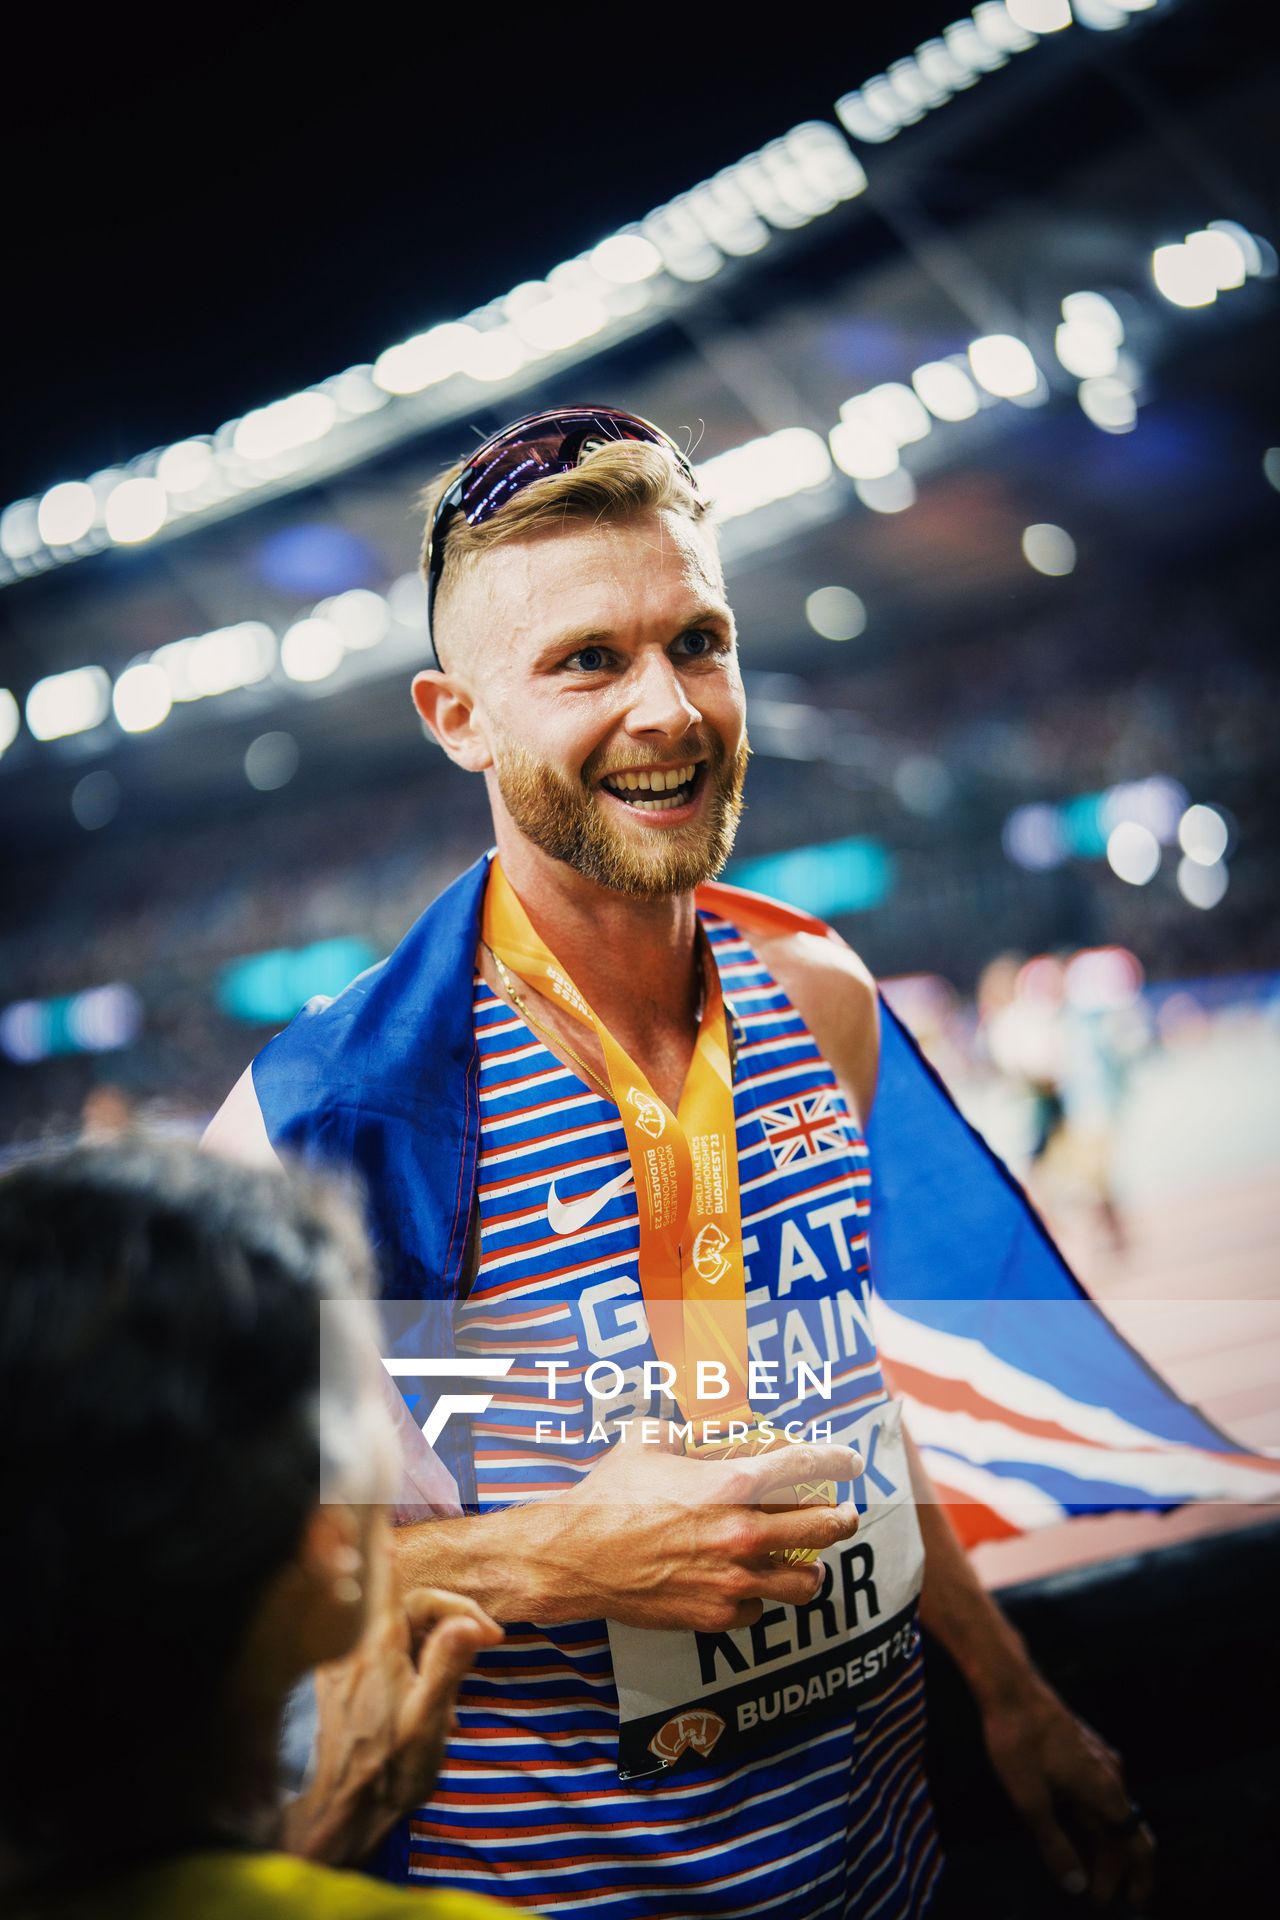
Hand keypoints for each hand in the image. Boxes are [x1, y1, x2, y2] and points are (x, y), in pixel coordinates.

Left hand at [283, 1541, 502, 1864]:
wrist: (339, 1813)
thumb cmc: (388, 1771)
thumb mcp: (427, 1722)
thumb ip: (446, 1667)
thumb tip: (467, 1622)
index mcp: (379, 1647)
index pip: (389, 1581)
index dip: (397, 1556)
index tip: (400, 1538)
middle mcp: (355, 1647)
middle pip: (406, 1607)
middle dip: (449, 1618)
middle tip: (488, 1643)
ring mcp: (342, 1667)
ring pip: (395, 1633)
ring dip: (431, 1647)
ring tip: (452, 1697)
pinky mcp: (336, 1688)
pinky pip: (379, 1656)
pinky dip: (408, 1664)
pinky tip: (422, 1706)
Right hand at [516, 1428, 863, 1631]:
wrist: (574, 1557)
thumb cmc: (607, 1497)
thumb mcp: (645, 1443)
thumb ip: (680, 1433)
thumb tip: (690, 1430)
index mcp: (730, 1484)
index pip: (804, 1464)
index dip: (836, 1459)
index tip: (852, 1461)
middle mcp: (742, 1533)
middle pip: (821, 1528)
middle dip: (841, 1520)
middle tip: (845, 1517)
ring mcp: (732, 1581)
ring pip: (804, 1583)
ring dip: (811, 1571)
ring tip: (809, 1566)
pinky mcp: (715, 1616)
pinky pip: (759, 1611)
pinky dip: (759, 1599)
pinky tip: (750, 1590)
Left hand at [982, 1670, 1154, 1909]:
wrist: (1010, 1686)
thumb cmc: (1018, 1740)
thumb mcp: (1030, 1801)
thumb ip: (1055, 1845)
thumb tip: (1076, 1885)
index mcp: (1105, 1790)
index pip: (1137, 1845)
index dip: (1133, 1879)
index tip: (1118, 1903)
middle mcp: (1111, 1774)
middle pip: (1124, 1831)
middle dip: (1116, 1867)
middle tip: (1100, 1895)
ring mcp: (1099, 1759)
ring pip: (1110, 1811)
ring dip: (1102, 1844)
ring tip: (1084, 1868)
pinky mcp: (1083, 1749)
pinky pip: (1098, 1793)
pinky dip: (1091, 1819)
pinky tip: (1072, 1829)